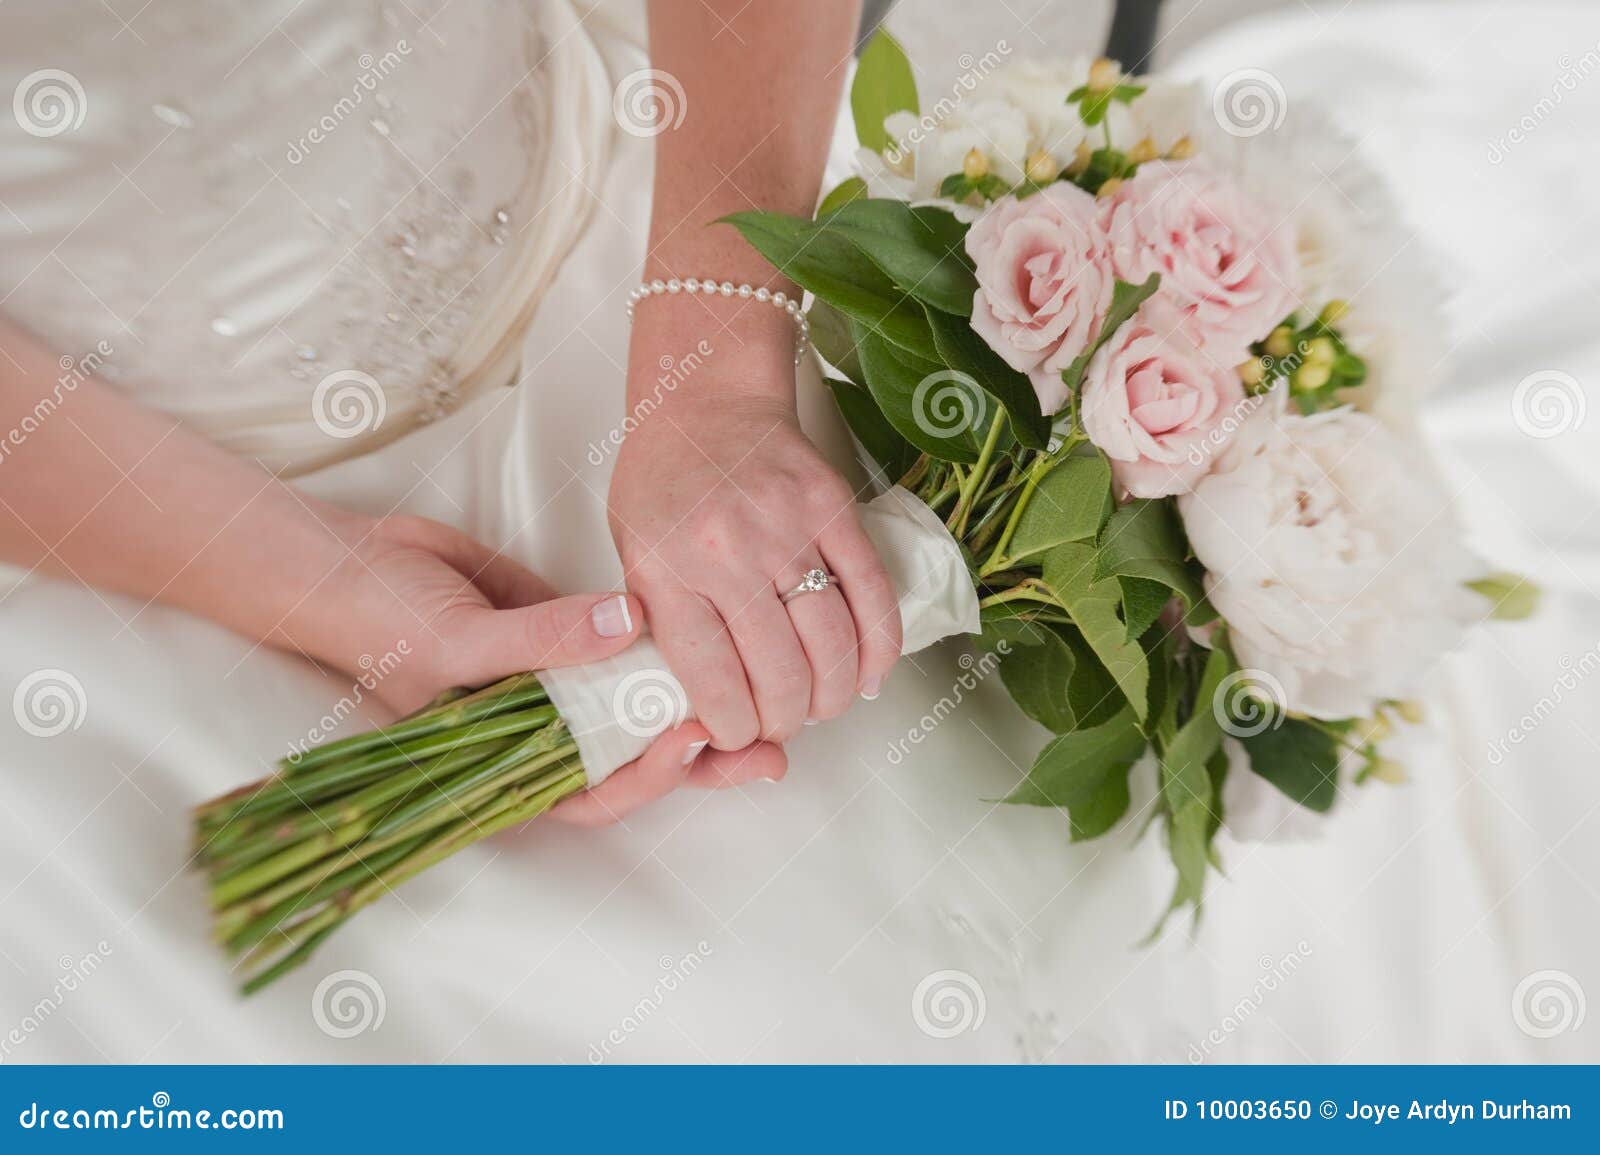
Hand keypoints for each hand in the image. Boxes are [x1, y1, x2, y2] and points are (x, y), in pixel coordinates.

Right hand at [310, 513, 783, 823]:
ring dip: (700, 703)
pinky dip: (672, 646)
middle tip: (769, 747)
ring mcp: (561, 684)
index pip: (591, 791)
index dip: (645, 778)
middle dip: (702, 758)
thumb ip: (543, 639)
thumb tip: (629, 625)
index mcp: (506, 762)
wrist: (349, 560)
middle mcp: (542, 732)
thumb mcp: (455, 636)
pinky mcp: (570, 635)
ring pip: (641, 707)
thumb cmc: (379, 620)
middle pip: (633, 759)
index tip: (692, 740)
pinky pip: (630, 647)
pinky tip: (720, 637)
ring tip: (770, 702)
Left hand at [608, 336, 902, 751]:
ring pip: (831, 643)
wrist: (705, 401)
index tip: (737, 736)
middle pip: (779, 673)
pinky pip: (872, 594)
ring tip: (822, 704)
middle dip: (785, 720)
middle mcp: (727, 553)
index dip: (733, 727)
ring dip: (832, 694)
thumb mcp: (630, 556)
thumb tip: (707, 705)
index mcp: (666, 570)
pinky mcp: (833, 509)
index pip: (712, 680)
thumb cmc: (662, 483)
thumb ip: (663, 624)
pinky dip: (878, 647)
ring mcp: (786, 529)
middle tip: (782, 724)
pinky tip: (868, 674)